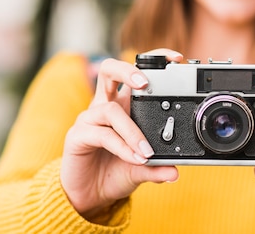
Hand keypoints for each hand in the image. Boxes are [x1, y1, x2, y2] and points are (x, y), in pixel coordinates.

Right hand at [60, 49, 180, 220]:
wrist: (90, 195)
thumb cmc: (115, 171)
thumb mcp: (142, 168)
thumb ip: (157, 167)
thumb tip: (175, 172)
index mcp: (123, 105)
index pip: (134, 72)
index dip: (152, 59)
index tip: (176, 59)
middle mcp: (105, 106)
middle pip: (109, 70)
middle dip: (127, 70)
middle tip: (145, 83)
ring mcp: (89, 119)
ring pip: (110, 110)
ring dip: (132, 131)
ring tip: (147, 152)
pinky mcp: (77, 136)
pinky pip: (102, 135)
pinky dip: (122, 146)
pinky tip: (134, 158)